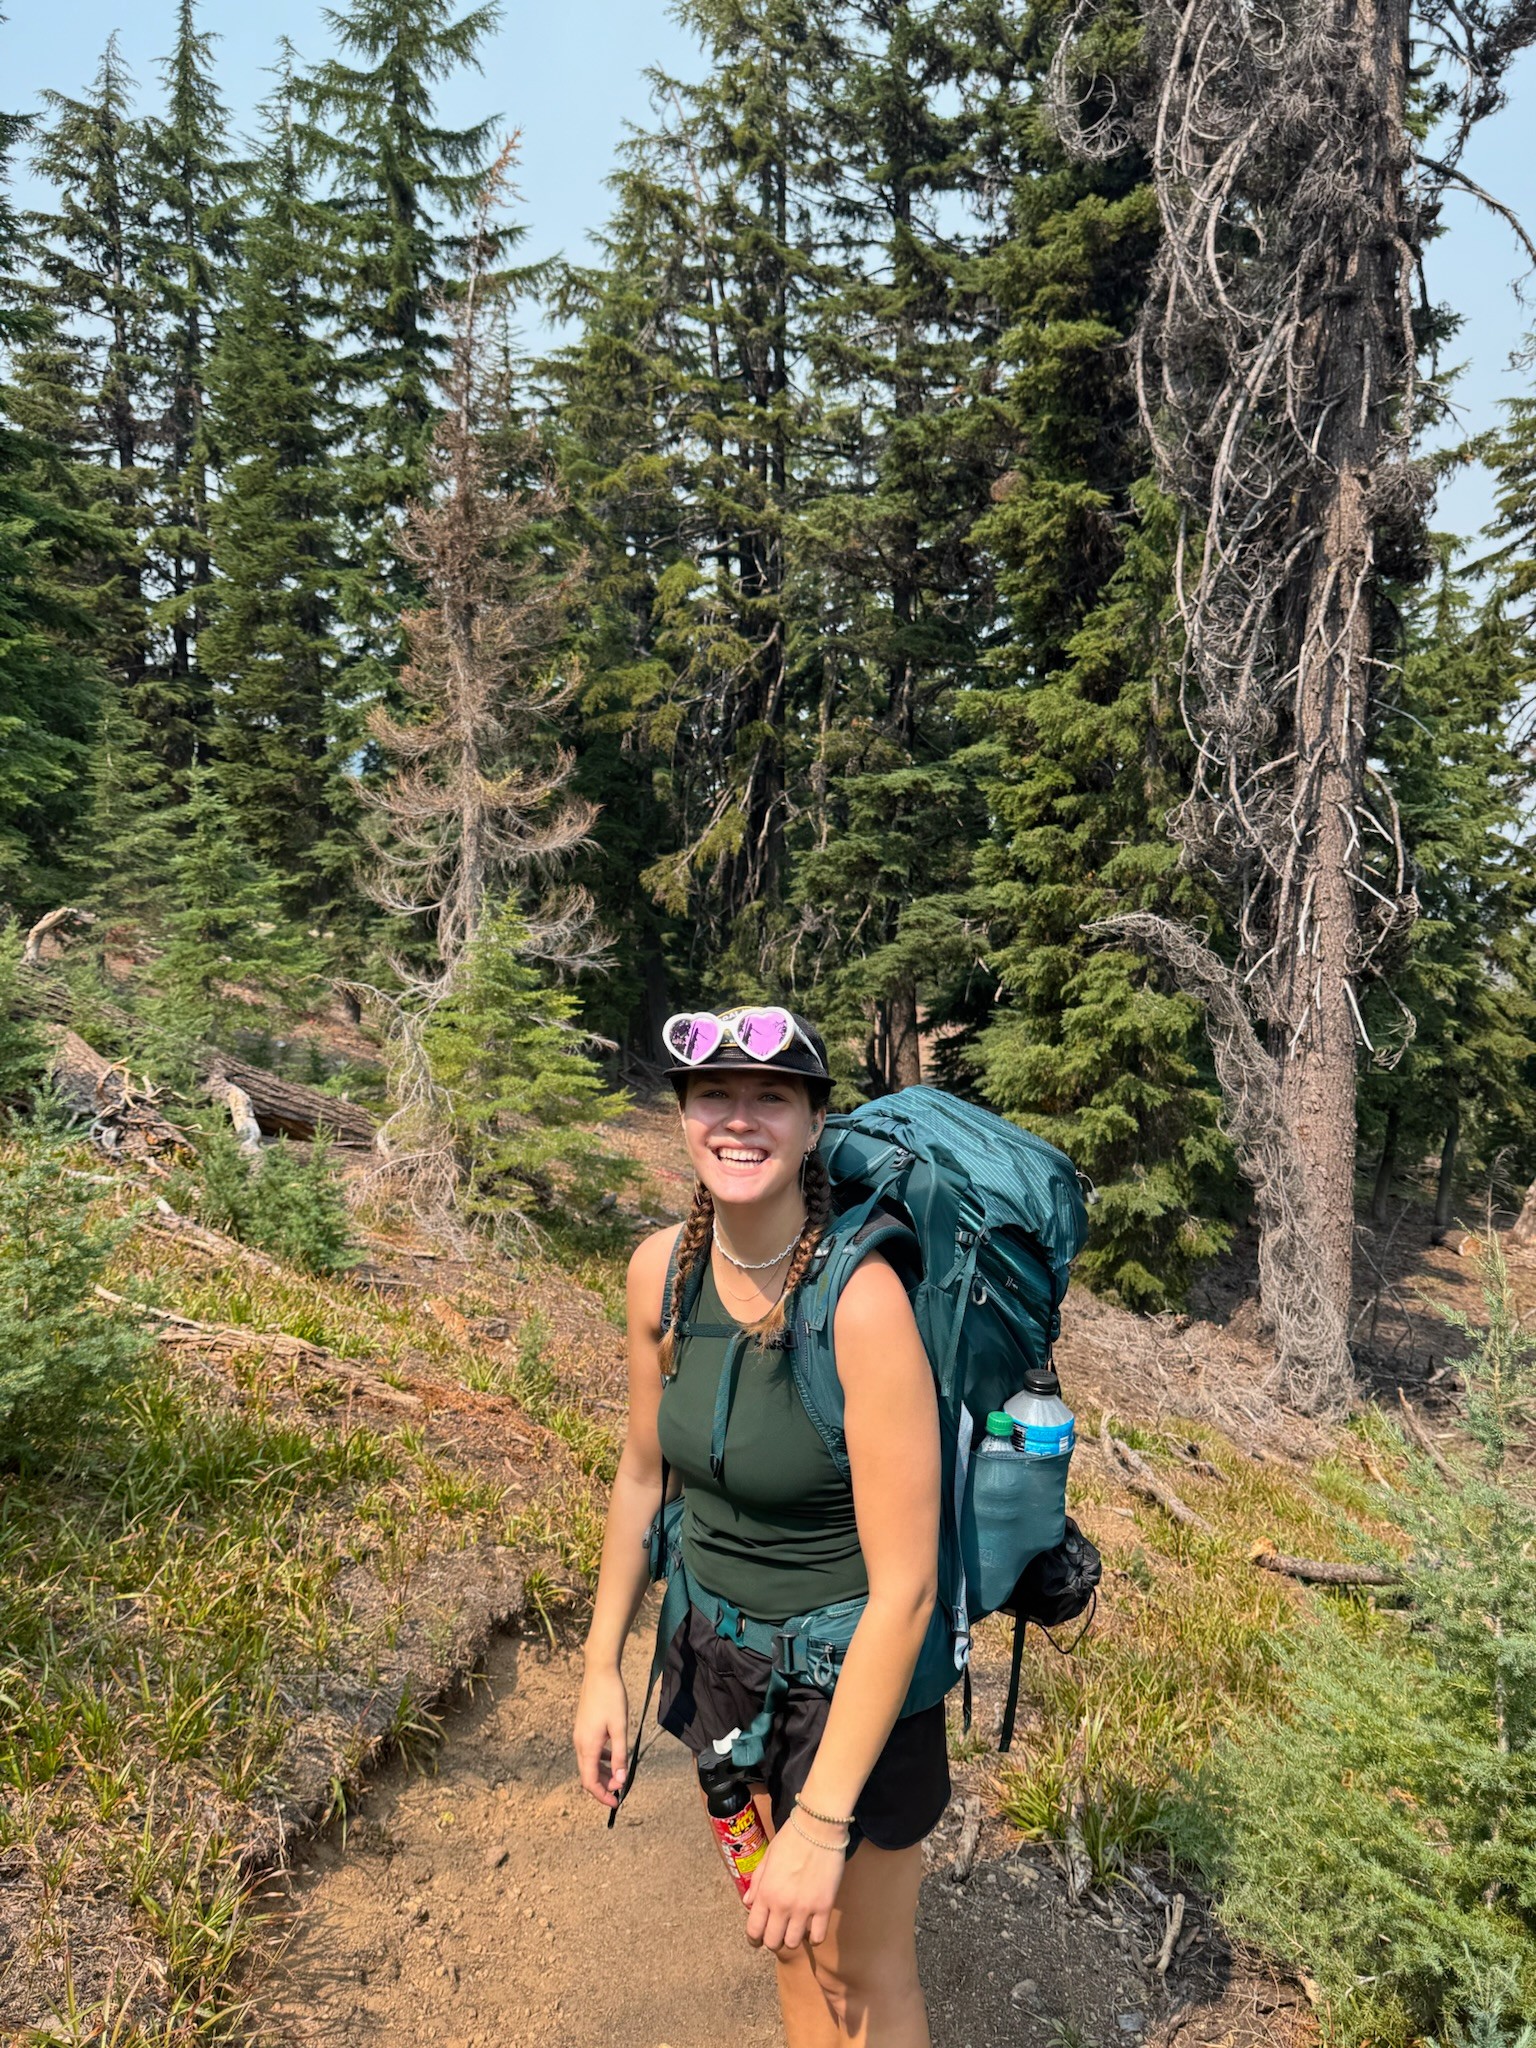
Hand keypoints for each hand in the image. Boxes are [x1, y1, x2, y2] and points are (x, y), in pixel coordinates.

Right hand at [573, 1665, 628, 1808]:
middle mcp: (580, 1743)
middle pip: (588, 1774)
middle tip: (620, 1789)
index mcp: (588, 1745)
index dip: (602, 1795)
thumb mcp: (620, 1728)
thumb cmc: (612, 1698)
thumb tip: (620, 1780)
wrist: (599, 1671)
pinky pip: (589, 1751)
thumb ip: (620, 1755)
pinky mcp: (583, 1727)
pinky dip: (600, 1759)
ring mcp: (580, 1735)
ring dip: (602, 1772)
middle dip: (603, 1785)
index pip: (589, 1781)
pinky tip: (613, 1755)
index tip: (616, 1802)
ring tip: (619, 1774)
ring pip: (588, 1763)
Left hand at [744, 1817, 844, 1952]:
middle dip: (772, 1940)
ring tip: (794, 1928)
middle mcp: (782, 1905)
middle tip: (777, 1932)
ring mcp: (804, 1908)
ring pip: (793, 1943)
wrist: (818, 1827)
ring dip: (792, 1939)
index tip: (757, 1940)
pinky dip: (813, 1937)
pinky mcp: (824, 1907)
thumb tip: (747, 1903)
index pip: (754, 1930)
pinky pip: (818, 1936)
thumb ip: (757, 1882)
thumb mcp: (767, 1857)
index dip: (754, 1939)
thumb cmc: (790, 1838)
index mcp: (766, 1892)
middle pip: (773, 1942)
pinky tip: (812, 1928)